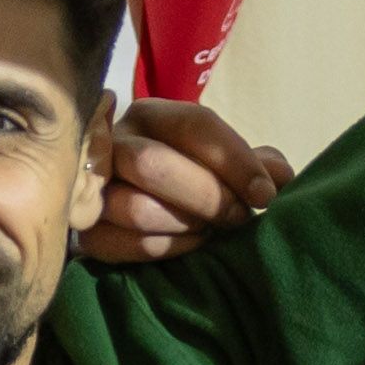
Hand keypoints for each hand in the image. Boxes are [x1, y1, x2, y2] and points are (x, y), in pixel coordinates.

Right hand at [75, 93, 288, 264]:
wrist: (152, 208)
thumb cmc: (197, 179)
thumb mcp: (227, 164)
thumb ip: (258, 164)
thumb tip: (279, 175)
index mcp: (151, 115)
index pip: (193, 124)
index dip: (235, 161)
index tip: (266, 195)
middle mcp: (113, 142)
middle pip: (153, 165)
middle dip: (208, 197)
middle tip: (238, 217)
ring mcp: (91, 187)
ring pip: (136, 208)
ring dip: (186, 225)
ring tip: (209, 229)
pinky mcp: (85, 230)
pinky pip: (124, 244)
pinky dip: (166, 249)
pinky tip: (188, 244)